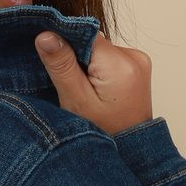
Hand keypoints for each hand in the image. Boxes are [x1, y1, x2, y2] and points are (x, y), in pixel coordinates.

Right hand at [34, 26, 153, 136]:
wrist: (130, 151)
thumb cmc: (103, 132)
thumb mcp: (75, 100)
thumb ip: (62, 65)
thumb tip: (46, 34)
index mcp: (120, 64)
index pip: (85, 34)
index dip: (67, 46)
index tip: (57, 65)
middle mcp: (134, 58)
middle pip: (93, 42)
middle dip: (78, 59)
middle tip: (73, 86)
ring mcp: (139, 61)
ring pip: (100, 50)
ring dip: (88, 65)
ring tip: (86, 91)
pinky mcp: (137, 67)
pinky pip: (110, 58)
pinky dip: (99, 70)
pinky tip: (97, 90)